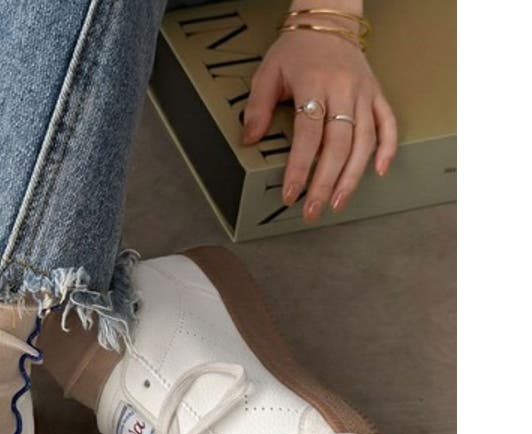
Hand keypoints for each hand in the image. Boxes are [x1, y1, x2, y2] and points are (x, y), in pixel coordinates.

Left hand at [242, 25, 396, 222]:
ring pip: (365, 141)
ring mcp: (364, 93)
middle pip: (338, 145)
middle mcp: (344, 90)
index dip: (299, 168)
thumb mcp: (268, 71)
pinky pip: (388, 123)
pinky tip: (378, 173)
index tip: (290, 195)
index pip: (308, 135)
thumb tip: (249, 140)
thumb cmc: (296, 49)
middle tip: (313, 211)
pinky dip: (388, 148)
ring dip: (352, 176)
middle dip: (325, 183)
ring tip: (338, 203)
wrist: (330, 18)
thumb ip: (258, 106)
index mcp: (314, 84)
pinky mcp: (377, 93)